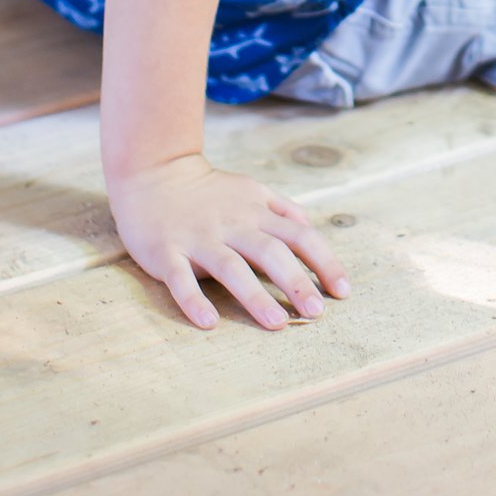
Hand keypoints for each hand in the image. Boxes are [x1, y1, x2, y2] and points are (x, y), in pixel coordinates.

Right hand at [108, 152, 350, 330]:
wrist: (153, 172)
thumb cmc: (208, 191)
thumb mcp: (251, 190)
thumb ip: (282, 209)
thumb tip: (310, 229)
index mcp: (255, 211)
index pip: (299, 236)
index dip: (324, 262)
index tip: (342, 291)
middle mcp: (232, 224)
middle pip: (271, 252)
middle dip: (296, 283)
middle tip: (316, 314)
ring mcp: (199, 238)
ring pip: (231, 267)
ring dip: (255, 296)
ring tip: (278, 323)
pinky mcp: (167, 251)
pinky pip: (181, 279)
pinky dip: (195, 301)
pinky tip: (209, 322)